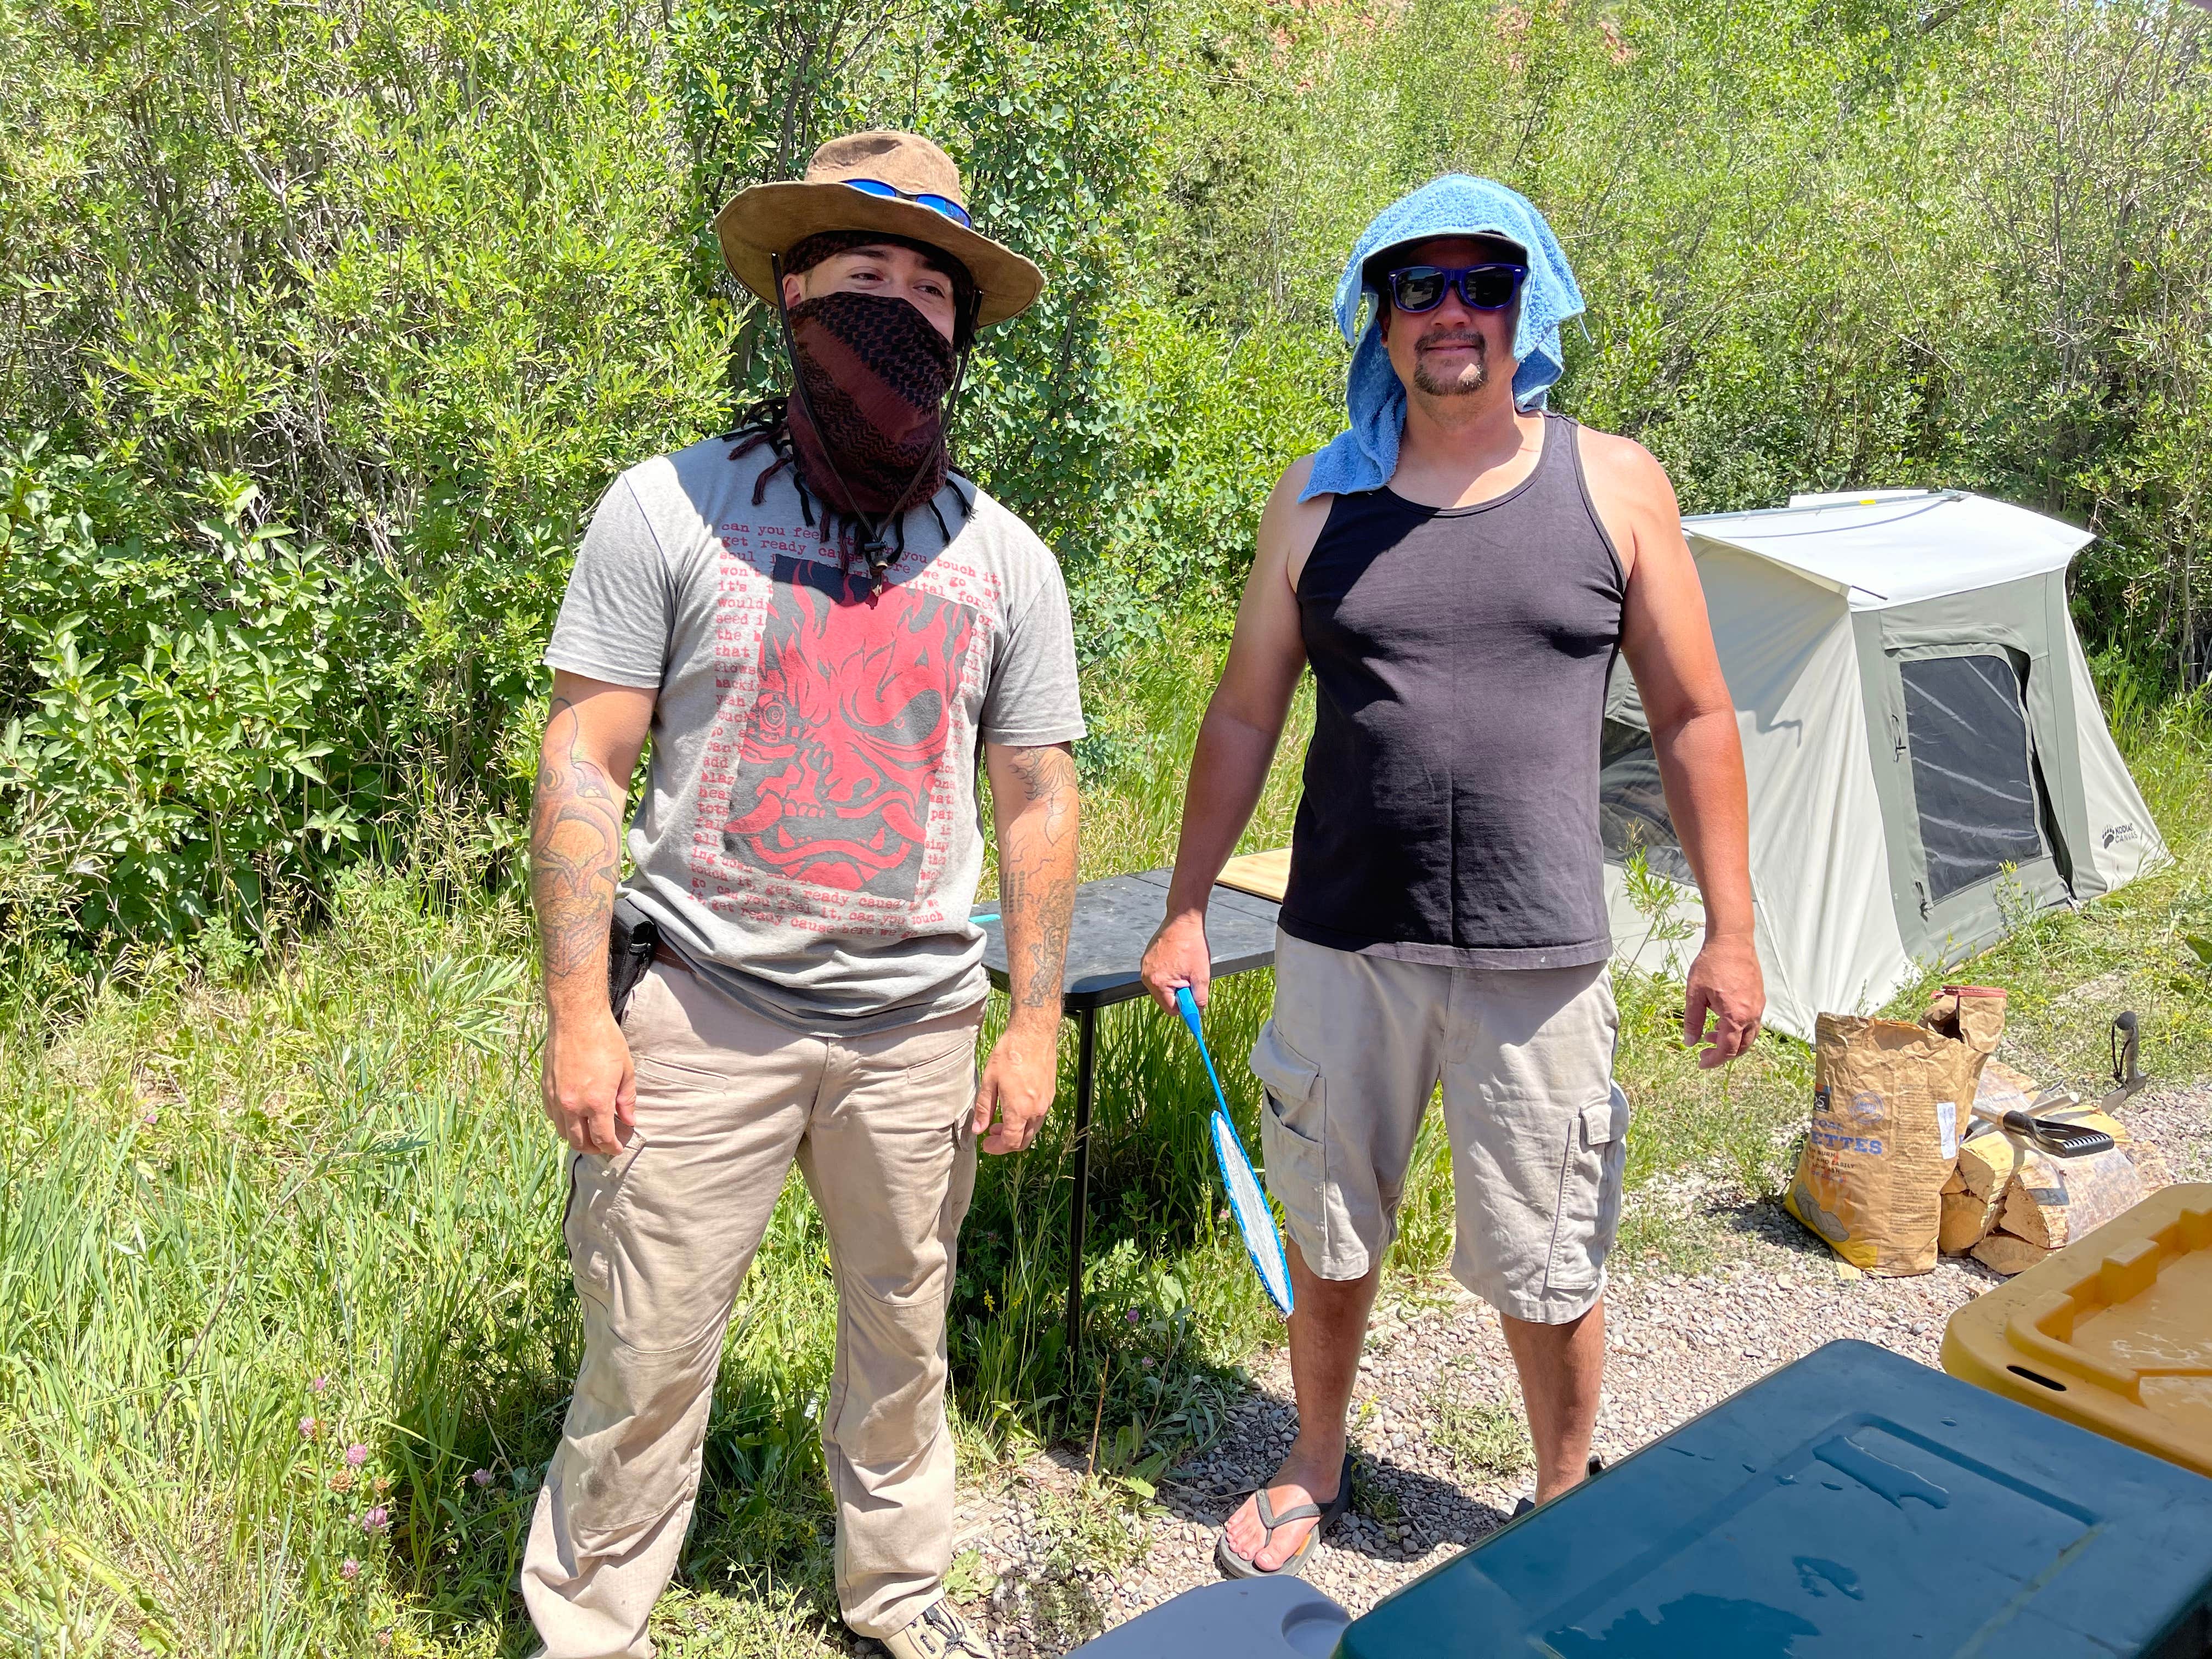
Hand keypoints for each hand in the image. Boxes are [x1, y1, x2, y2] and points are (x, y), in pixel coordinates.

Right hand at [543, 1006, 636, 1153]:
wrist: (576, 1018)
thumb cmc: (605, 1040)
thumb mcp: (626, 1071)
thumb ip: (627, 1100)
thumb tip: (629, 1121)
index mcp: (596, 1102)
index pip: (603, 1138)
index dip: (612, 1148)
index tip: (618, 1148)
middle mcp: (573, 1105)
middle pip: (580, 1142)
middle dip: (595, 1149)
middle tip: (605, 1146)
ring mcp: (556, 1098)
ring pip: (563, 1132)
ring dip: (577, 1138)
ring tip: (590, 1134)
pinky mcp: (546, 1089)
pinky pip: (552, 1116)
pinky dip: (563, 1123)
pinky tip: (574, 1118)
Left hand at [971, 1021, 1058, 1153]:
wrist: (1033, 1034)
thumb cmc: (1010, 1054)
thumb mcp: (989, 1081)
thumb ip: (984, 1108)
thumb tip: (978, 1130)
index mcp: (1019, 1110)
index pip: (1010, 1142)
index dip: (997, 1148)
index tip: (986, 1144)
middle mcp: (1036, 1110)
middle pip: (1024, 1141)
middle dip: (1006, 1143)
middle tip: (991, 1135)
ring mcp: (1046, 1103)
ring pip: (1033, 1129)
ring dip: (1017, 1131)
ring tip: (1001, 1121)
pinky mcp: (1050, 1094)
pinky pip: (1039, 1116)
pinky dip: (1026, 1120)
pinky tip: (1015, 1108)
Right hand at [1140, 911, 1211, 1012]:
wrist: (1183, 921)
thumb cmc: (1192, 946)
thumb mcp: (1201, 975)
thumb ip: (1199, 999)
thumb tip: (1198, 1013)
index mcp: (1158, 983)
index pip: (1170, 1010)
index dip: (1184, 1006)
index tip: (1193, 996)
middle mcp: (1146, 977)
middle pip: (1164, 999)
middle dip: (1178, 993)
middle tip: (1188, 977)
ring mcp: (1144, 967)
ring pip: (1160, 988)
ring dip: (1173, 983)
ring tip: (1182, 966)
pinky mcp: (1146, 960)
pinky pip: (1157, 976)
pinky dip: (1167, 973)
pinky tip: (1176, 960)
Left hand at [1683, 933, 1763, 1067]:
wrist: (1732, 941)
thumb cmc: (1711, 964)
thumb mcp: (1695, 994)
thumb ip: (1692, 1021)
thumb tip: (1689, 1042)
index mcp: (1735, 1016)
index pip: (1727, 1050)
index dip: (1714, 1061)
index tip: (1701, 1063)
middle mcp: (1752, 1014)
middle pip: (1742, 1047)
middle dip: (1724, 1054)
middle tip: (1705, 1051)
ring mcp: (1758, 1006)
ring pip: (1749, 1035)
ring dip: (1732, 1041)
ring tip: (1710, 1034)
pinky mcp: (1759, 997)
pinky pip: (1752, 1022)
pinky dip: (1738, 1028)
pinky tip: (1722, 1019)